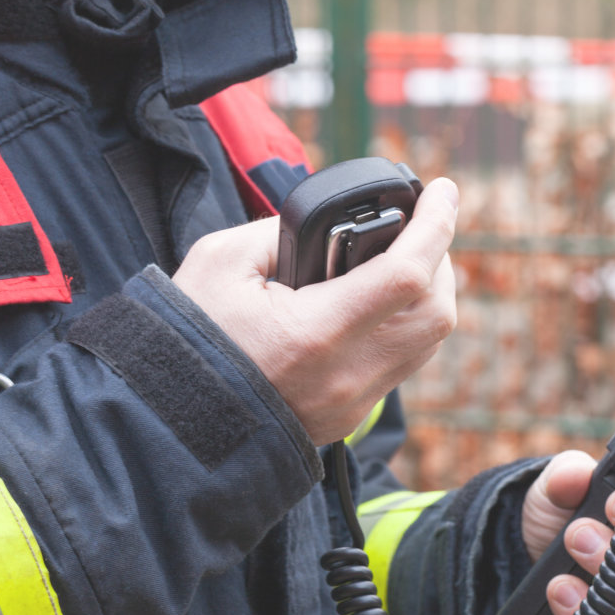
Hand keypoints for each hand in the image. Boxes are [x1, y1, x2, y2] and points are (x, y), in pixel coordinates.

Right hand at [173, 178, 458, 445]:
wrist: (170, 424)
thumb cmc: (189, 340)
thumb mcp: (221, 263)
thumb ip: (281, 233)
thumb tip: (328, 227)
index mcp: (316, 332)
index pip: (408, 273)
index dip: (437, 225)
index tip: (444, 190)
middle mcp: (347, 373)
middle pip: (437, 311)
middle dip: (440, 259)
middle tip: (423, 225)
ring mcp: (353, 400)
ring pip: (428, 341)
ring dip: (429, 294)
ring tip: (407, 257)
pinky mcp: (349, 415)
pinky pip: (403, 364)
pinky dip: (407, 324)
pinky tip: (383, 299)